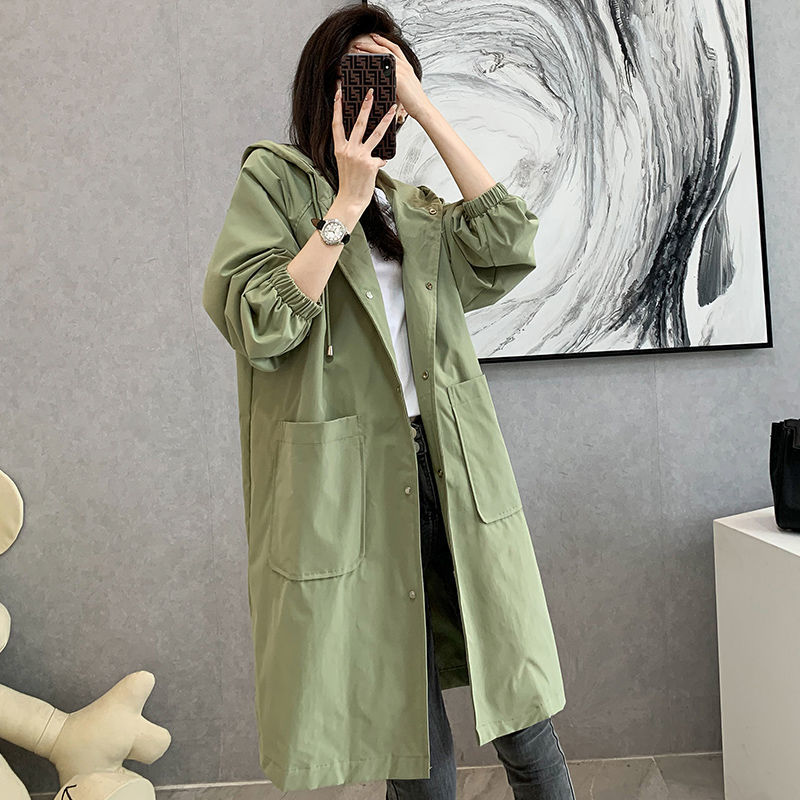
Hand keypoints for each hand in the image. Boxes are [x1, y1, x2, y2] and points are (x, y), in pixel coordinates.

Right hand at [331, 78, 396, 212]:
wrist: (350, 200)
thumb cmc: (348, 184)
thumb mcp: (346, 164)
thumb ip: (354, 153)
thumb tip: (370, 150)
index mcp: (340, 149)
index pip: (337, 124)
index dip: (338, 107)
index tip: (339, 92)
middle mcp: (349, 150)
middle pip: (358, 123)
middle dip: (365, 106)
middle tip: (370, 93)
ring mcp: (360, 156)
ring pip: (376, 134)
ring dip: (385, 120)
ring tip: (392, 109)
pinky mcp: (370, 164)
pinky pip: (380, 158)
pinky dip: (381, 162)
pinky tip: (379, 166)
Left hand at [352, 33, 432, 120]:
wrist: (422, 109)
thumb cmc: (413, 101)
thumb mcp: (405, 87)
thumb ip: (396, 81)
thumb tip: (385, 81)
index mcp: (407, 67)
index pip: (394, 48)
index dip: (384, 41)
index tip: (374, 36)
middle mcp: (405, 66)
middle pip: (386, 49)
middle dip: (371, 45)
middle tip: (358, 43)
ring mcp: (402, 71)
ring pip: (383, 56)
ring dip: (369, 52)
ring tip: (357, 50)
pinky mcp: (399, 79)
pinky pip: (384, 69)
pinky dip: (374, 65)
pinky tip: (364, 65)